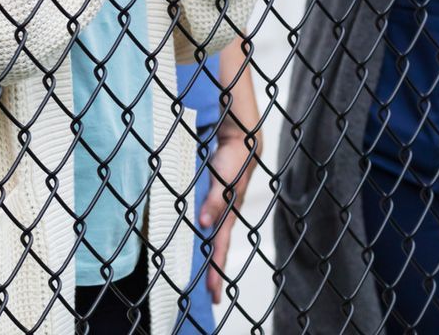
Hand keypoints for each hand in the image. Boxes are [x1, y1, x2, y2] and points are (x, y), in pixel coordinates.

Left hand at [199, 134, 258, 304]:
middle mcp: (225, 216)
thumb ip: (215, 200)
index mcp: (228, 215)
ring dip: (210, 259)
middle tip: (213, 298)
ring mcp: (220, 209)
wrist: (241, 139)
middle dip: (215, 273)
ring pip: (214, 240)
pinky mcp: (215, 201)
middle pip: (218, 250)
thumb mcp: (225, 180)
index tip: (213, 292)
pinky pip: (209, 224)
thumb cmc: (234, 159)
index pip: (220, 249)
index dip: (216, 270)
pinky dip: (204, 239)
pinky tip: (197, 244)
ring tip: (206, 279)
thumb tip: (205, 223)